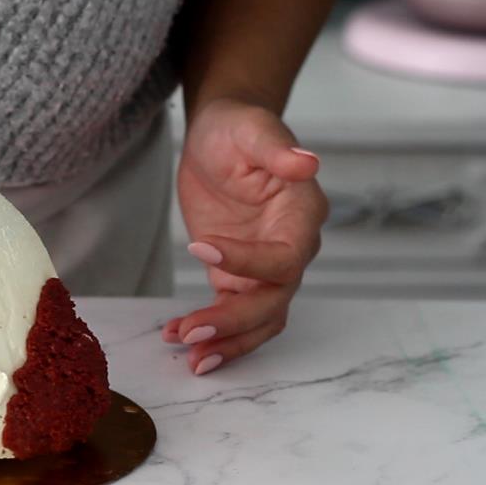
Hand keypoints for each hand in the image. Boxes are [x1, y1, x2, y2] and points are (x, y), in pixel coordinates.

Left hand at [165, 98, 327, 373]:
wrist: (220, 137)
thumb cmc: (237, 128)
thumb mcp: (250, 128)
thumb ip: (275, 148)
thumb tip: (307, 162)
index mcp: (302, 215)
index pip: (284, 256)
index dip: (247, 261)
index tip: (200, 248)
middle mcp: (291, 247)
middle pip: (273, 300)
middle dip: (234, 322)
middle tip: (191, 332)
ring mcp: (264, 267)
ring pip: (259, 319)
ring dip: (227, 341)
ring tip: (188, 356)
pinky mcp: (238, 276)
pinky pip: (233, 314)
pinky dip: (213, 332)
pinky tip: (178, 339)